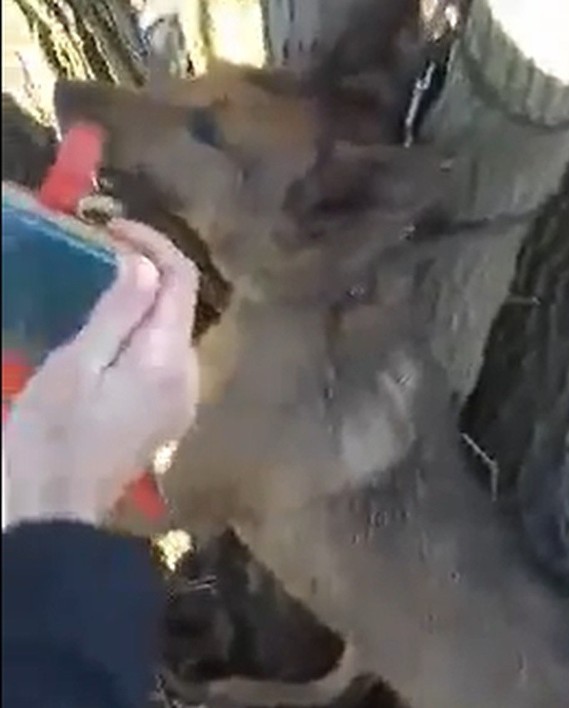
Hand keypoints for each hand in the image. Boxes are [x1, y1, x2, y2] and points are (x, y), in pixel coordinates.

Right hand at [2, 220, 198, 527]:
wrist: (56, 513)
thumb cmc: (51, 437)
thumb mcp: (75, 366)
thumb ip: (118, 313)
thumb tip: (146, 264)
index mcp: (167, 358)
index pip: (181, 279)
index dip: (152, 242)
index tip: (111, 227)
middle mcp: (188, 376)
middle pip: (180, 304)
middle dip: (146, 272)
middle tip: (94, 255)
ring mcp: (182, 399)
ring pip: (172, 332)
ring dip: (142, 304)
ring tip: (93, 290)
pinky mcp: (167, 416)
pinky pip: (163, 360)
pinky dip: (141, 336)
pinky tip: (106, 339)